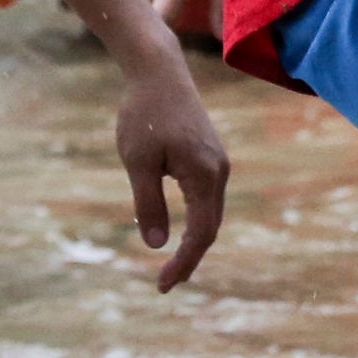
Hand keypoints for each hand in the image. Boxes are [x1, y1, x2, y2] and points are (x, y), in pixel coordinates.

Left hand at [115, 56, 228, 290]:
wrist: (159, 72)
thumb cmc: (144, 114)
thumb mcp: (138, 162)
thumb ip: (148, 204)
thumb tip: (156, 245)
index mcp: (204, 175)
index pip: (201, 233)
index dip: (183, 262)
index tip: (162, 285)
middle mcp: (219, 171)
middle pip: (211, 227)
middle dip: (190, 258)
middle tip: (165, 284)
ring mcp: (217, 163)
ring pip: (211, 214)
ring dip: (194, 241)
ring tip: (172, 266)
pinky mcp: (210, 156)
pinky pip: (208, 198)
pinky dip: (196, 221)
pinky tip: (180, 231)